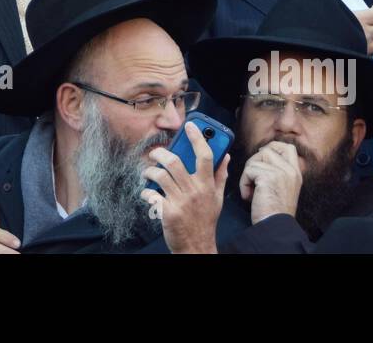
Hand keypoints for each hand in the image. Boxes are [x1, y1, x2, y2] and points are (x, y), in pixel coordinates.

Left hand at [140, 123, 229, 253]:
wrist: (196, 246)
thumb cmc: (206, 220)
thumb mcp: (217, 198)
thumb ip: (220, 175)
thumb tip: (226, 156)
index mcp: (207, 185)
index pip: (205, 156)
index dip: (198, 138)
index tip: (190, 126)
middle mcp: (194, 191)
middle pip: (175, 162)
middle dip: (160, 153)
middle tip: (155, 153)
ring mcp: (180, 201)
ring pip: (160, 176)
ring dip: (149, 171)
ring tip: (148, 172)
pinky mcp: (167, 212)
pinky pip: (152, 195)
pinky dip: (146, 192)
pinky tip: (147, 192)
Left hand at [237, 140, 302, 224]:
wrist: (275, 227)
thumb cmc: (274, 212)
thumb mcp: (283, 188)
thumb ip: (278, 172)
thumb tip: (262, 155)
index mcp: (295, 173)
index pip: (288, 147)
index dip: (273, 148)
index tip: (262, 160)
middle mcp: (291, 170)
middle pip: (268, 150)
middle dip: (255, 161)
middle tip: (254, 178)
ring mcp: (281, 172)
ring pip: (255, 159)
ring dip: (248, 174)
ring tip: (252, 190)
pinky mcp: (268, 177)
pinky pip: (248, 171)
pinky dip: (244, 184)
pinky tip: (249, 196)